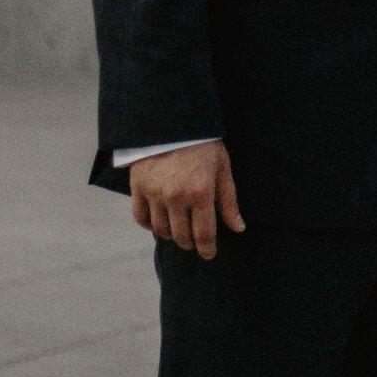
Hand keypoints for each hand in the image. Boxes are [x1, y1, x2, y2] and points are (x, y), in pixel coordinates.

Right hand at [129, 140, 243, 259]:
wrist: (173, 122)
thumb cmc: (204, 144)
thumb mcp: (223, 168)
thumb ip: (229, 200)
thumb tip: (238, 227)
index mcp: (200, 193)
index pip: (204, 234)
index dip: (207, 248)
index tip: (209, 254)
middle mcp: (176, 197)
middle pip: (181, 236)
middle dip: (190, 243)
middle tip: (195, 242)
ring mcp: (155, 193)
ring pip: (161, 230)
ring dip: (171, 235)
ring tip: (179, 229)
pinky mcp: (138, 188)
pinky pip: (141, 218)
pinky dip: (149, 224)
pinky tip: (158, 221)